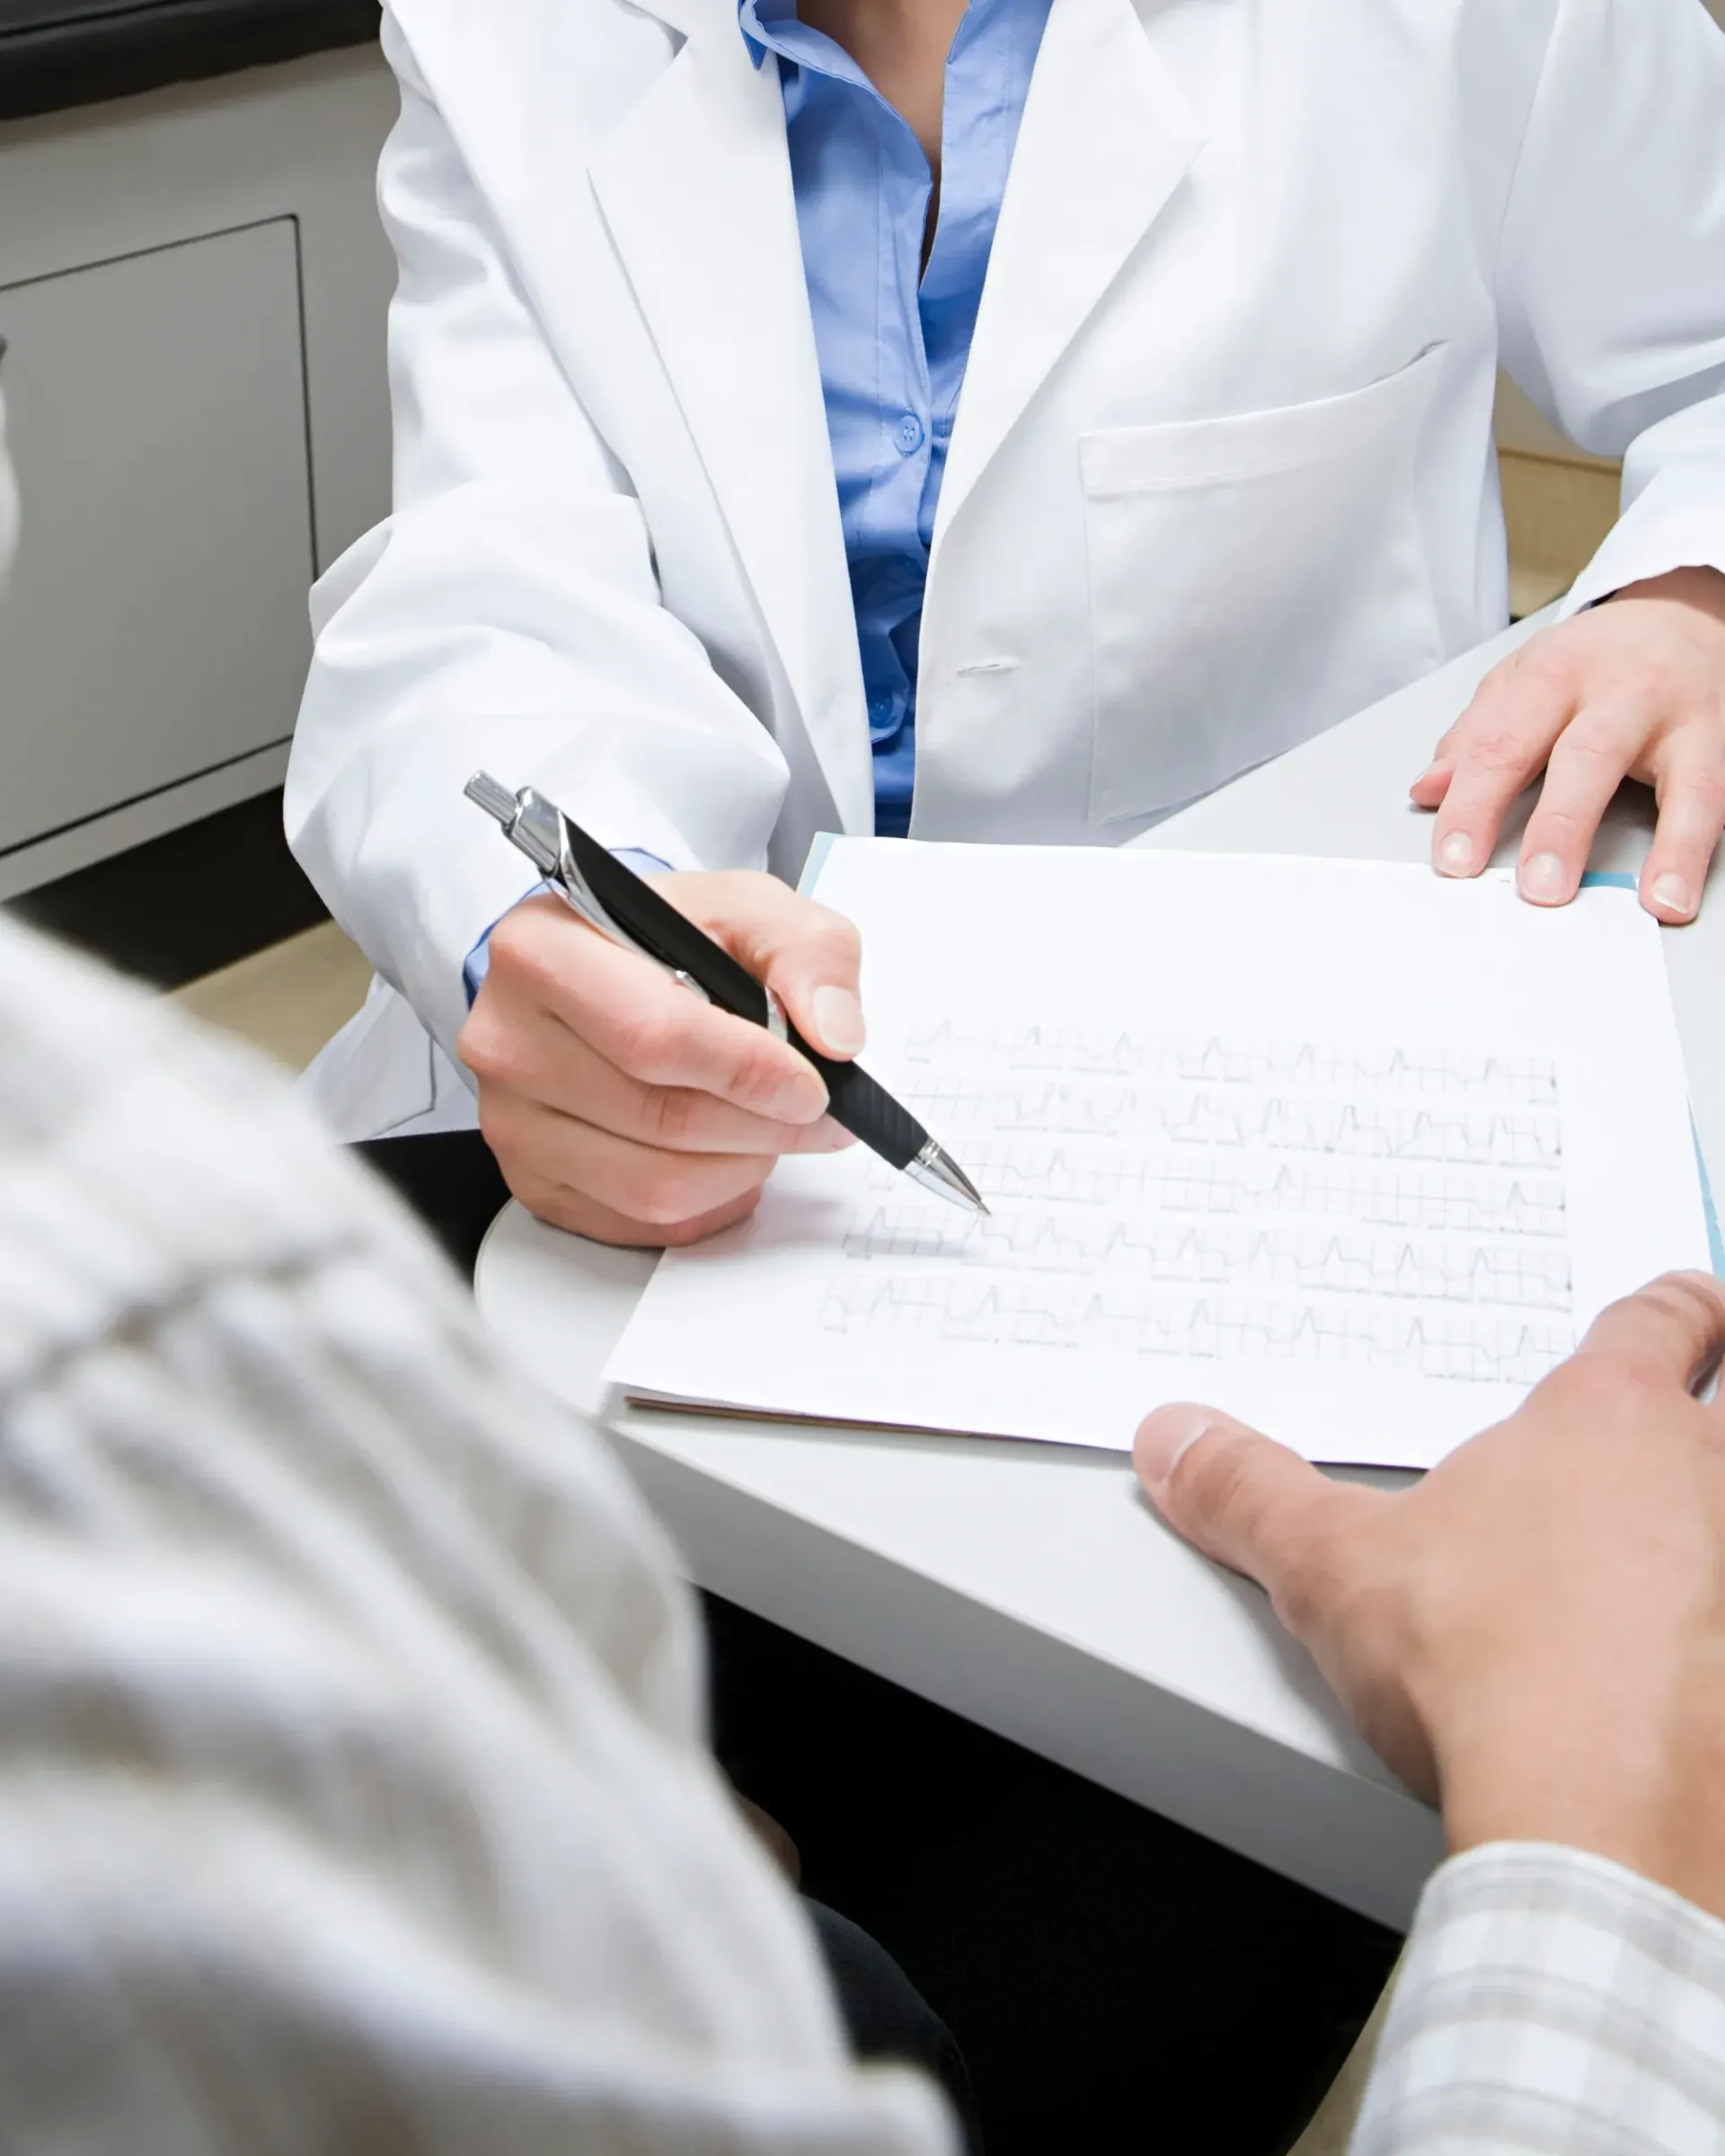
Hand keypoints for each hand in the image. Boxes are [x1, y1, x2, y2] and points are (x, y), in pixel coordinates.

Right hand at [458, 872, 861, 1245]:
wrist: (601, 971)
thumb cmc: (665, 939)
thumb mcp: (747, 908)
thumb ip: (806, 951)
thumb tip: (834, 1034)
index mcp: (544, 950)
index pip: (654, 1035)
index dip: (748, 1071)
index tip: (811, 1084)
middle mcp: (508, 1039)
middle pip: (661, 1118)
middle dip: (764, 1125)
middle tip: (819, 1115)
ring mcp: (511, 1120)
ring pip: (655, 1185)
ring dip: (741, 1167)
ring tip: (770, 1128)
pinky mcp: (533, 1182)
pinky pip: (641, 1224)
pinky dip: (708, 1202)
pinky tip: (726, 1157)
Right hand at [1133, 1273, 1724, 1918]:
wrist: (1602, 1815)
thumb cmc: (1495, 1668)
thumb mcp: (1332, 1567)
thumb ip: (1249, 1494)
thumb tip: (1176, 1442)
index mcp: (1609, 1422)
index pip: (1664, 1323)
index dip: (1674, 1311)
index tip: (1685, 1309)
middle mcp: (1712, 1480)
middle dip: (1723, 1406)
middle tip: (1704, 1416)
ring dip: (1714, 1529)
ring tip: (1686, 1568)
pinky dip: (1718, 1638)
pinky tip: (1689, 1675)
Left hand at [1411, 566, 1724, 922]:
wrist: (1683, 613)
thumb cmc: (1593, 659)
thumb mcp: (1521, 679)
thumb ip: (1474, 737)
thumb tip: (1428, 791)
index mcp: (1553, 673)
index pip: (1503, 743)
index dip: (1474, 804)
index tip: (1455, 859)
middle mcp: (1620, 689)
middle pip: (1587, 756)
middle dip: (1561, 826)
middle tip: (1539, 887)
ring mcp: (1679, 715)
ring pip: (1676, 777)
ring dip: (1666, 844)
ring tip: (1651, 899)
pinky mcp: (1721, 738)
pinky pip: (1715, 795)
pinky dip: (1696, 846)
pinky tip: (1678, 890)